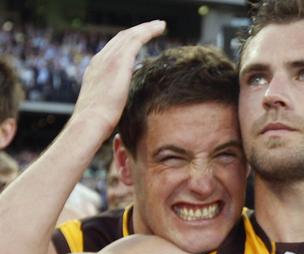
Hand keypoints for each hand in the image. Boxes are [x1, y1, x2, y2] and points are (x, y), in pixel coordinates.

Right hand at [72, 20, 165, 138]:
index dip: (127, 43)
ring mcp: (108, 59)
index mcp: (96, 70)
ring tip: (160, 25)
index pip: (113, 50)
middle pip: (121, 38)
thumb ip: (115, 102)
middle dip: (138, 31)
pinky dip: (148, 30)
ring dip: (146, 28)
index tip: (139, 40)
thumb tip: (123, 110)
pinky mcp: (119, 61)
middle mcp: (100, 60)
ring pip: (130, 35)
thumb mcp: (106, 108)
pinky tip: (160, 28)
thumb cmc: (98, 124)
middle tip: (154, 27)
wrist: (89, 123)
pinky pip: (136, 39)